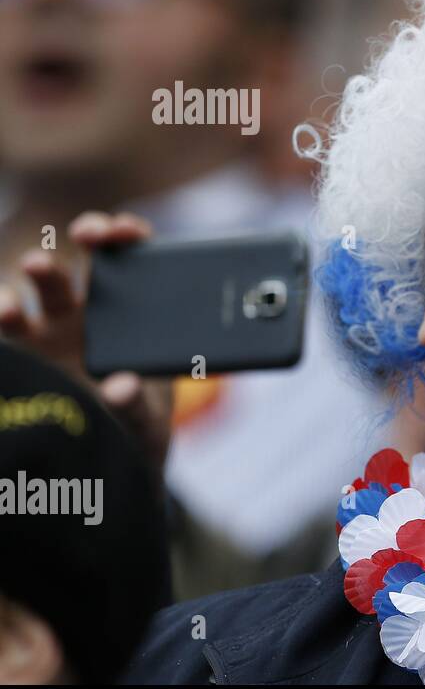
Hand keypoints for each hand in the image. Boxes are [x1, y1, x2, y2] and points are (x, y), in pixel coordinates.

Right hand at [0, 211, 172, 465]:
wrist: (105, 458)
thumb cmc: (135, 426)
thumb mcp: (145, 418)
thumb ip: (138, 404)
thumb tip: (121, 387)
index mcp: (127, 314)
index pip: (130, 258)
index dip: (126, 233)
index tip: (125, 231)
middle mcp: (85, 312)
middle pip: (84, 262)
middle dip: (85, 237)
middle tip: (87, 234)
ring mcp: (48, 331)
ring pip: (35, 290)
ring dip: (30, 277)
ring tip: (28, 279)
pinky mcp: (21, 354)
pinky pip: (3, 329)